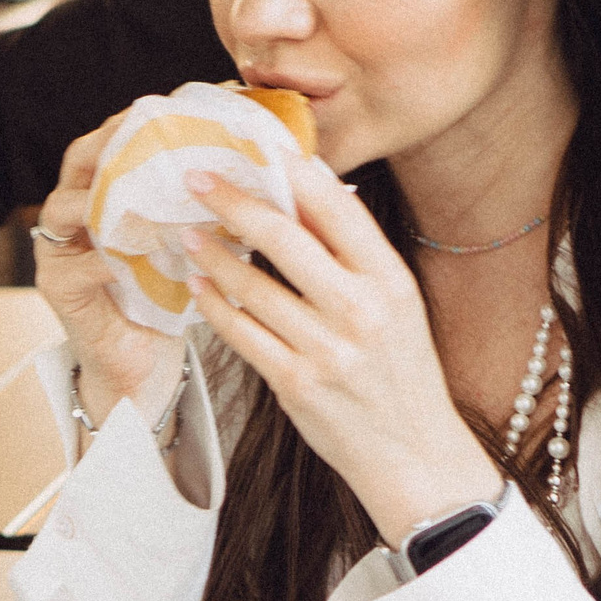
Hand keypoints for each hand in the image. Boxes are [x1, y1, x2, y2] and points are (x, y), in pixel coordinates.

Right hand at [30, 114, 185, 430]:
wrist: (143, 366)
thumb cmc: (168, 297)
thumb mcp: (188, 239)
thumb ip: (202, 202)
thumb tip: (263, 158)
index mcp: (98, 194)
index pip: (107, 143)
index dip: (132, 123)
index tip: (170, 105)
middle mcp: (69, 215)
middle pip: (78, 162)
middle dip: (111, 143)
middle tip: (147, 132)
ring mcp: (57, 250)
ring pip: (70, 208)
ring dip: (111, 198)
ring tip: (151, 194)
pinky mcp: (57, 287)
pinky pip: (83, 264)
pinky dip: (117, 257)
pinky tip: (154, 253)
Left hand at [180, 159, 502, 544]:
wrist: (413, 455)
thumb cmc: (399, 372)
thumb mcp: (396, 307)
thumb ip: (353, 258)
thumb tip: (307, 194)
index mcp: (391, 282)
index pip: (340, 211)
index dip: (295, 173)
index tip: (257, 146)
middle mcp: (361, 311)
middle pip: (285, 238)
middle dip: (234, 201)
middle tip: (196, 176)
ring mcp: (327, 349)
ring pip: (252, 284)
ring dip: (212, 253)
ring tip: (187, 231)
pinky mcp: (295, 383)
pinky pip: (241, 332)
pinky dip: (214, 304)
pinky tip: (197, 285)